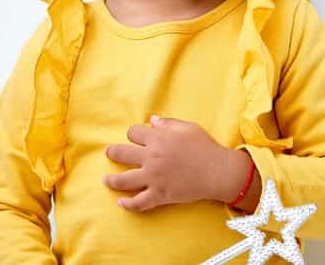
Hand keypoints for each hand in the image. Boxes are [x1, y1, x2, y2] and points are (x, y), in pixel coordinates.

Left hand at [103, 115, 231, 211]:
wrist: (218, 172)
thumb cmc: (205, 147)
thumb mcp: (188, 127)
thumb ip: (168, 123)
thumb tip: (152, 120)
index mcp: (158, 138)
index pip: (133, 133)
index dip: (133, 134)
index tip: (135, 137)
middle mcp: (151, 157)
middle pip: (121, 154)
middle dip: (112, 153)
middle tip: (109, 153)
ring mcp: (154, 178)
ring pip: (124, 180)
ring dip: (112, 180)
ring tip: (106, 180)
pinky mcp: (159, 195)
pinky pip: (139, 202)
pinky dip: (128, 204)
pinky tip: (120, 203)